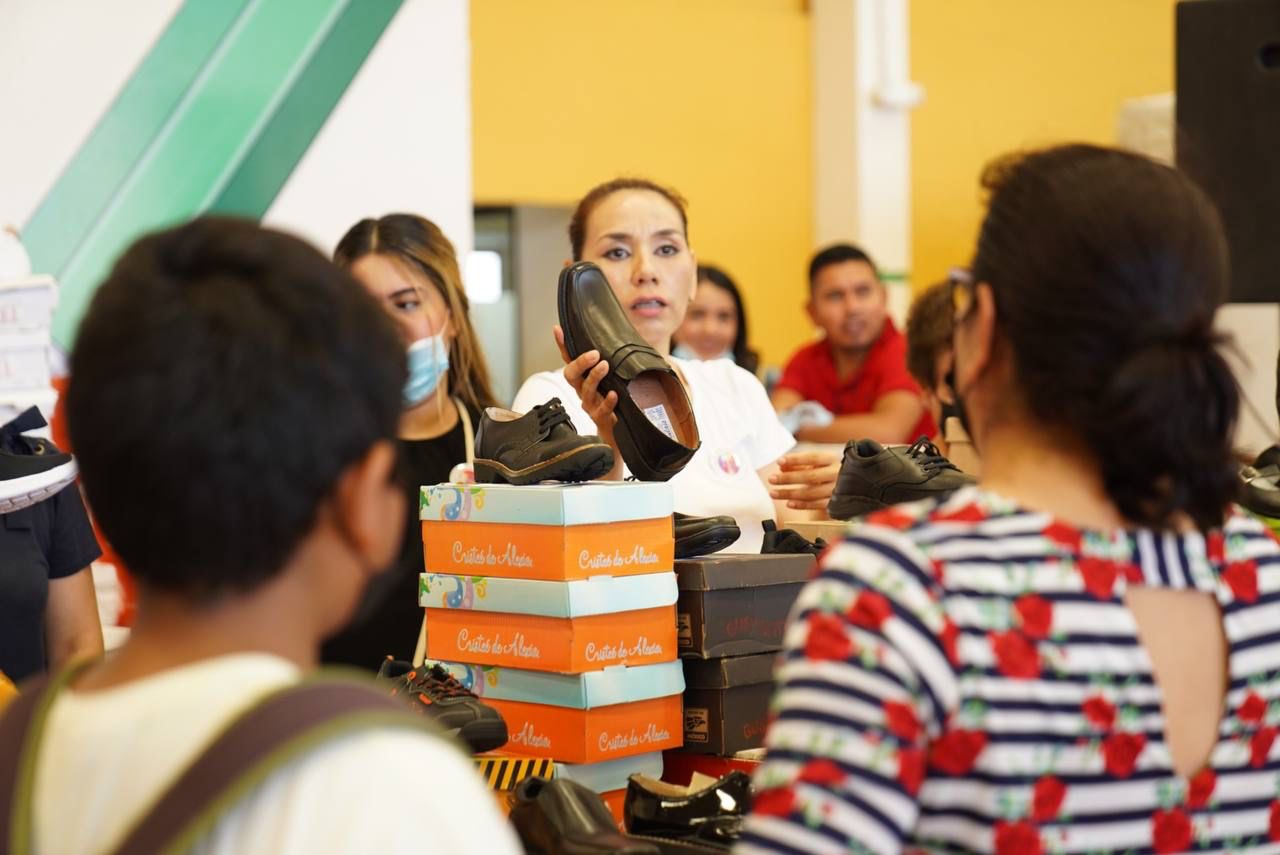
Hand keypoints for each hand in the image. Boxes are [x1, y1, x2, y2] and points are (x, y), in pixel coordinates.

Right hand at [554, 324, 618, 441]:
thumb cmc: (615, 404)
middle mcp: (583, 392)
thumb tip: (635, 342)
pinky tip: (614, 394)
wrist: (617, 436)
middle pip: (571, 375)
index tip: (558, 329)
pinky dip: (608, 401)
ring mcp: (590, 406)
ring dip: (594, 376)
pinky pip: (601, 409)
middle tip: (594, 354)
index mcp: (583, 380)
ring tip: (605, 366)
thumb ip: (618, 365)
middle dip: (580, 362)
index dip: (562, 345)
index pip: (570, 360)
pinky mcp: (601, 419)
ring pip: (586, 390)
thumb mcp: (614, 381)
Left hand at [768, 451, 840, 511]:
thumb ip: (800, 464)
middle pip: (810, 476)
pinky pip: (818, 505)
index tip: (779, 461)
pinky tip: (789, 503)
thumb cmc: (833, 470)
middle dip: (788, 478)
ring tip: (774, 493)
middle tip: (771, 479)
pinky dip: (802, 505)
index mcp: (833, 459)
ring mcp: (838, 490)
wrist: (860, 484)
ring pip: (812, 493)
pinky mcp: (837, 504)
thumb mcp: (819, 463)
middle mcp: (837, 474)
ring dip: (790, 493)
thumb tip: (781, 466)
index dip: (795, 460)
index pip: (812, 458)